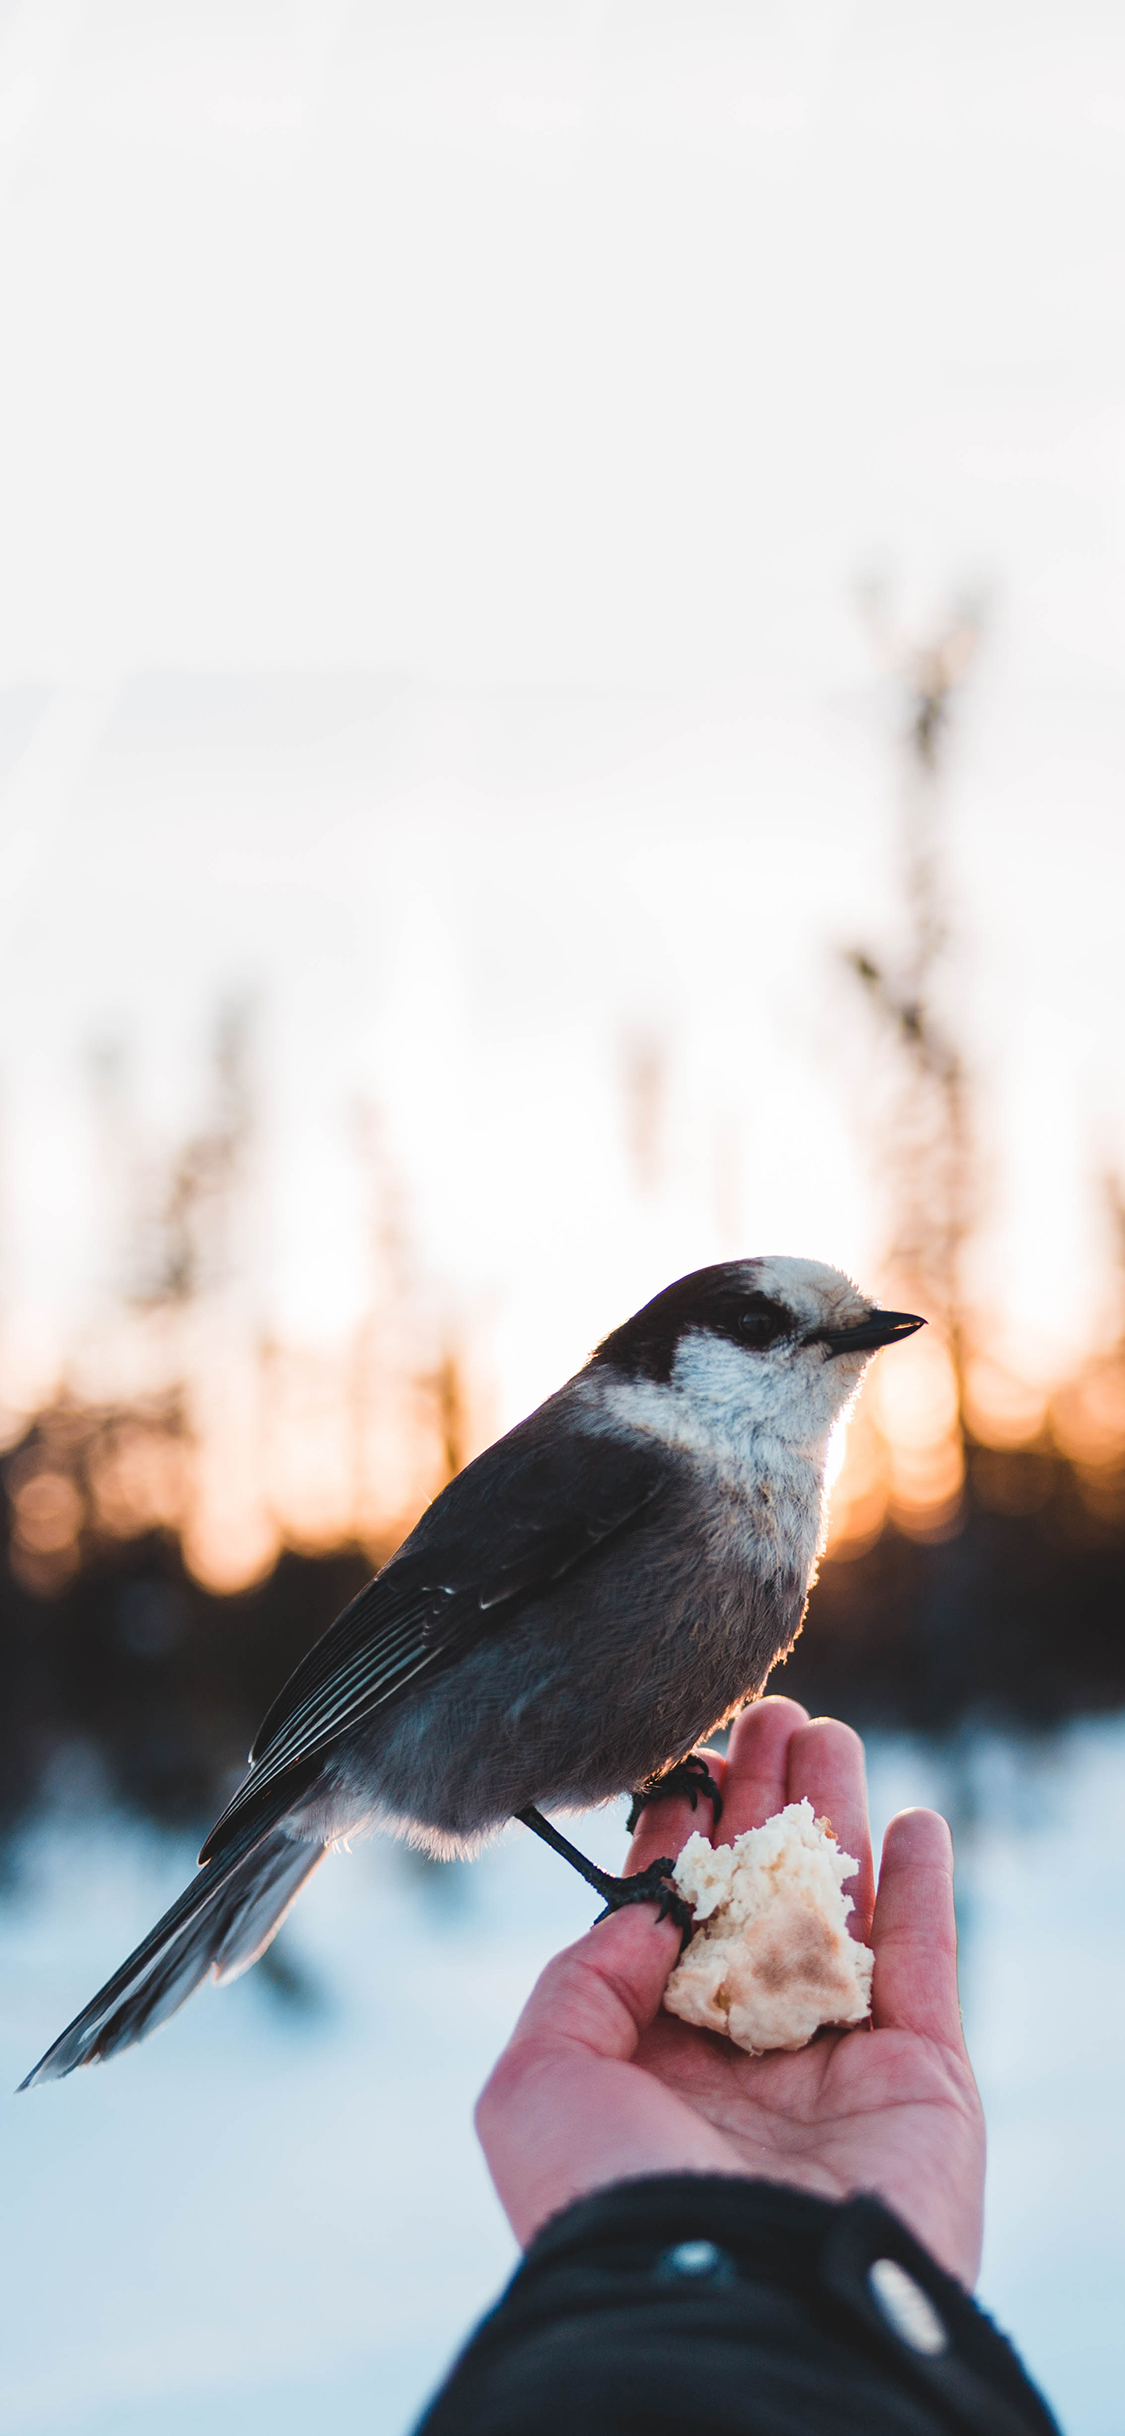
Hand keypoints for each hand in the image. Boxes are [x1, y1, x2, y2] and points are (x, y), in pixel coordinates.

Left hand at [477, 1698, 984, 2285]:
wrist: (734, 2303)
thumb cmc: (613, 2200)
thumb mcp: (536, 2080)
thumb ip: (583, 1975)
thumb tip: (652, 1901)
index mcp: (651, 2066)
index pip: (672, 1926)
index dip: (680, 1838)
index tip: (688, 1764)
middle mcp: (742, 2061)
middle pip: (760, 1900)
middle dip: (764, 1806)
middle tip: (772, 1714)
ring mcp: (836, 2069)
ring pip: (841, 1915)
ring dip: (837, 1821)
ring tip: (829, 1734)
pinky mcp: (921, 2081)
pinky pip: (927, 1968)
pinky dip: (925, 1893)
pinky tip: (912, 1823)